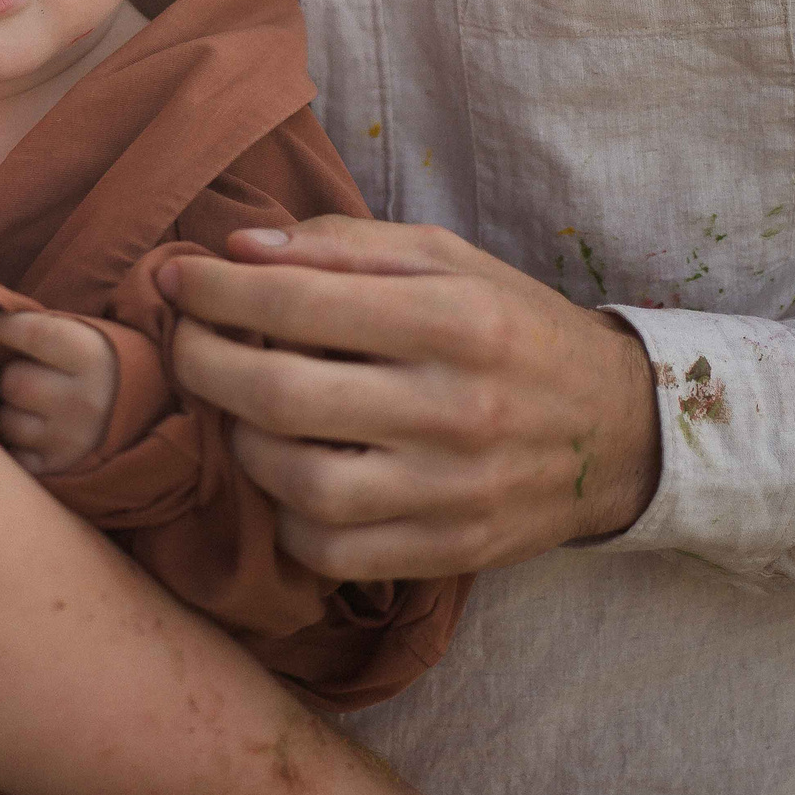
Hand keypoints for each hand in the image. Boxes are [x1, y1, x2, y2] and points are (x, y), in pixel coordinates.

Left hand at [0, 310, 118, 473]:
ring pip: (7, 420)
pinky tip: (37, 430)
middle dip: (13, 374)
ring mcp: (72, 439)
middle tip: (31, 374)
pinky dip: (17, 442)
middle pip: (12, 381)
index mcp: (92, 357)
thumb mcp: (82, 333)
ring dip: (13, 410)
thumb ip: (37, 327)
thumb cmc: (97, 362)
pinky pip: (12, 453)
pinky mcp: (58, 468)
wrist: (142, 407)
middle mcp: (84, 400)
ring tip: (38, 405)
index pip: (30, 335)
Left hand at [155, 215, 659, 579]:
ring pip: (299, 483)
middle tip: (184, 344)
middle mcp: (455, 407)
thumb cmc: (512, 327)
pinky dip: (286, 516)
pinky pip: (332, 551)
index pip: (301, 301)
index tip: (179, 281)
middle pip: (283, 395)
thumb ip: (344, 243)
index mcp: (454, 319)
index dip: (219, 291)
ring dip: (242, 443)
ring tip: (238, 411)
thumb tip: (240, 247)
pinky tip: (286, 477)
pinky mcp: (449, 551)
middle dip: (205, 364)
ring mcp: (451, 490)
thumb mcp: (447, 258)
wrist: (615, 430)